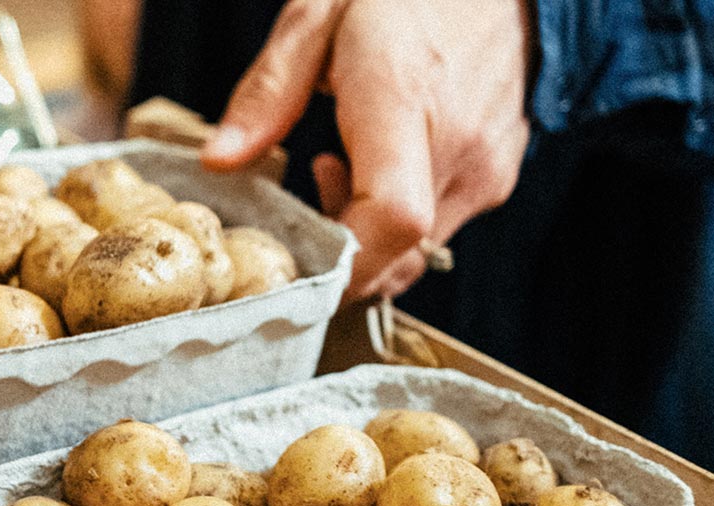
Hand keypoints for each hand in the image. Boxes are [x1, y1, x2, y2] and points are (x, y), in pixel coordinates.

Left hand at [201, 0, 531, 299]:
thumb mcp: (318, 15)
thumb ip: (267, 93)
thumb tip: (219, 161)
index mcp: (404, 99)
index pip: (392, 217)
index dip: (343, 265)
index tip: (294, 270)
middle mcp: (457, 146)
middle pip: (393, 256)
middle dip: (336, 255)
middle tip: (303, 196)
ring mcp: (485, 169)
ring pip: (413, 254)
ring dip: (363, 238)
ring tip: (337, 166)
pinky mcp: (496, 179)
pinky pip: (436, 232)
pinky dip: (394, 224)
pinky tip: (374, 167)